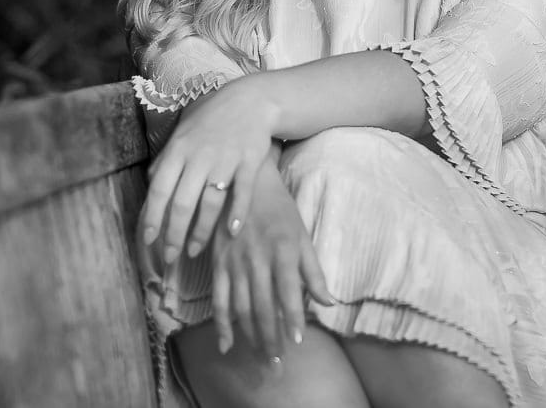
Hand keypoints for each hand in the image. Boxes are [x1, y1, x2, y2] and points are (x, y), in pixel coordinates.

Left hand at [140, 76, 278, 263]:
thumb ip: (166, 159)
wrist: (251, 100)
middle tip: (170, 257)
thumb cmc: (212, 118)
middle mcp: (199, 156)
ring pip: (210, 203)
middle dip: (174, 234)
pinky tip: (232, 233)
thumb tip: (150, 184)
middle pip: (183, 202)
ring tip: (194, 251)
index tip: (148, 241)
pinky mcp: (249, 161)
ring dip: (202, 231)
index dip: (153, 217)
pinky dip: (237, 214)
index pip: (160, 189)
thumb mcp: (182, 133)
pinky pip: (242, 192)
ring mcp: (225, 159)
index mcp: (178, 149)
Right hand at [211, 159, 334, 358]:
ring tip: (262, 359)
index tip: (297, 342)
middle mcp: (256, 259)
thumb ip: (313, 270)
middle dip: (271, 339)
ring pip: (241, 308)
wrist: (244, 182)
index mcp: (282, 250)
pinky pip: (218, 299)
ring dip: (251, 337)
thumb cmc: (279, 209)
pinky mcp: (217, 264)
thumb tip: (328, 302)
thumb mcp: (301, 235)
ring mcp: (234, 263)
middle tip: (277, 365)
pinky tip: (228, 345)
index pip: (288, 292)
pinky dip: (222, 324)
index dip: (293, 319)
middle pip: (263, 307)